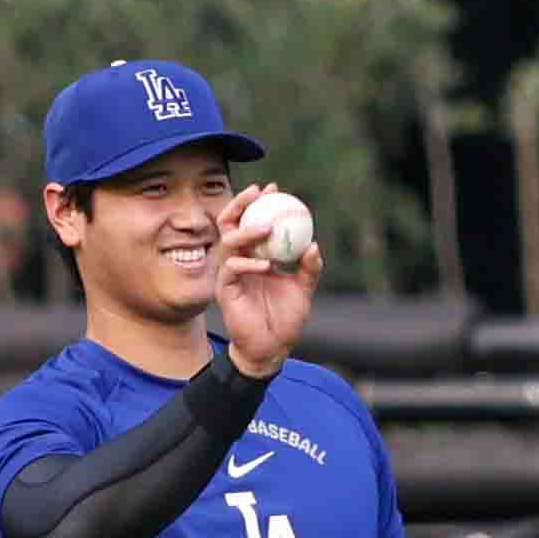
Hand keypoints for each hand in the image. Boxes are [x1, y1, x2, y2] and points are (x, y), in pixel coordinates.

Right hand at [216, 183, 323, 378]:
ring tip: (267, 229)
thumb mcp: (303, 290)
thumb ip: (309, 268)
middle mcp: (240, 260)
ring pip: (228, 242)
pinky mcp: (224, 290)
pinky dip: (248, 263)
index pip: (252, 222)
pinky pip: (231, 268)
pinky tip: (265, 265)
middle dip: (241, 204)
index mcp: (256, 255)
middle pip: (230, 223)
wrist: (271, 348)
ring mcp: (230, 274)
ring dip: (247, 231)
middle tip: (258, 194)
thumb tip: (314, 245)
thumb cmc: (285, 319)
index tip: (274, 189)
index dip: (259, 203)